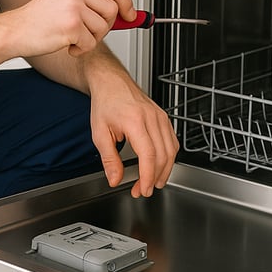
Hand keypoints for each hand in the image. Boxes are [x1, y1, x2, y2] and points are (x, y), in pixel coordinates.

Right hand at [6, 0, 136, 58]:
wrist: (14, 31)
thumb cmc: (38, 19)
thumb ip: (92, 1)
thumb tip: (125, 12)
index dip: (125, 1)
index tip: (130, 15)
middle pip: (112, 9)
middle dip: (106, 26)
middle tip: (89, 32)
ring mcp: (73, 6)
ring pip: (103, 28)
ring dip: (91, 39)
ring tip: (73, 38)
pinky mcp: (71, 26)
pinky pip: (91, 43)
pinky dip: (81, 50)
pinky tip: (67, 45)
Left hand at [89, 71, 178, 197]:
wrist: (112, 81)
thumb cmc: (105, 102)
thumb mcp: (99, 133)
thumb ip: (109, 159)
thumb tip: (115, 179)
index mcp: (135, 121)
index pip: (148, 154)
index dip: (148, 176)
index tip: (143, 189)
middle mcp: (151, 117)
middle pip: (162, 155)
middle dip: (154, 177)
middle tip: (143, 190)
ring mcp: (160, 116)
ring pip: (171, 150)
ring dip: (165, 170)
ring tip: (153, 182)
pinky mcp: (163, 117)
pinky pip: (172, 141)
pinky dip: (169, 157)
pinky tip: (160, 166)